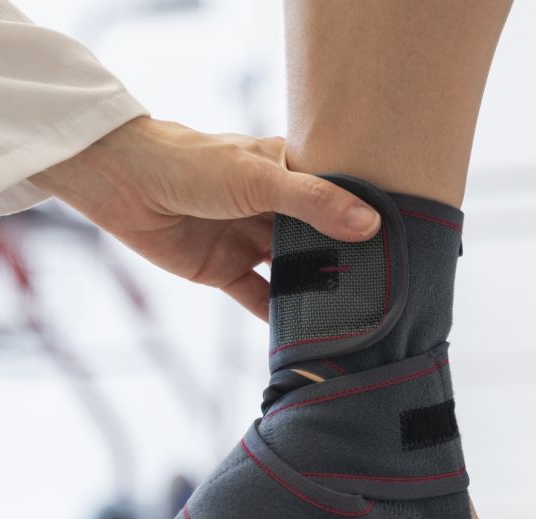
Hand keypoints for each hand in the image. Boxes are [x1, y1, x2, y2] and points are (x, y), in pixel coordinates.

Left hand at [30, 116, 379, 319]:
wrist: (126, 185)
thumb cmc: (193, 164)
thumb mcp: (259, 178)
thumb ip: (312, 203)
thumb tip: (370, 225)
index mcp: (289, 172)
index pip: (340, 197)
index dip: (369, 218)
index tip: (409, 244)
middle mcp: (274, 207)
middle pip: (320, 240)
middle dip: (348, 263)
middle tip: (392, 292)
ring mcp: (249, 240)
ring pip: (294, 271)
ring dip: (318, 292)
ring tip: (358, 318)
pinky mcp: (224, 271)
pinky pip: (259, 298)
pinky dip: (279, 316)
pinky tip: (309, 336)